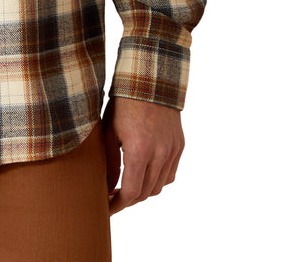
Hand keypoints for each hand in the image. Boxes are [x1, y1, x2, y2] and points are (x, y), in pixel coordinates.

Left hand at [103, 97, 183, 214]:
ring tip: (127, 186)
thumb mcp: (109, 131)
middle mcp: (160, 154)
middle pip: (146, 193)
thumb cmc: (124, 102)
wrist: (150, 80)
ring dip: (144, 191)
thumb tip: (107, 187)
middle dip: (129, 199)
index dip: (118, 204)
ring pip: (159, 186)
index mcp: (140, 150)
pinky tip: (145, 174)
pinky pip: (170, 174)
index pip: (131, 192)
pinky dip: (158, 180)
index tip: (107, 207)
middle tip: (113, 197)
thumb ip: (110, 163)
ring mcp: (172, 150)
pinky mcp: (179, 146)